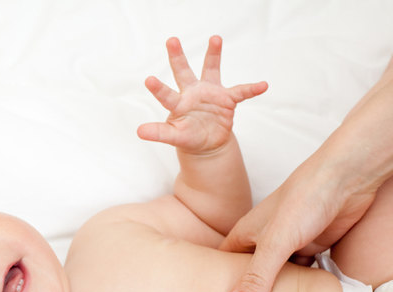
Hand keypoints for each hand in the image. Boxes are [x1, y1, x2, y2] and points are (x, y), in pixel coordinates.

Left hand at [137, 35, 266, 153]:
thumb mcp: (174, 136)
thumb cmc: (188, 137)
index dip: (158, 88)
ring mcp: (210, 93)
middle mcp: (192, 93)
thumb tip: (139, 131)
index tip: (148, 79)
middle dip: (177, 57)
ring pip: (211, 70)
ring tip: (215, 39)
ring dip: (213, 55)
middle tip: (170, 40)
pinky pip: (241, 92)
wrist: (207, 143)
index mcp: (178, 103)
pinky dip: (252, 89)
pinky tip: (262, 85)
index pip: (166, 95)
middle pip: (183, 72)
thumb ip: (159, 133)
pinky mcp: (227, 99)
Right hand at [219, 165, 375, 291]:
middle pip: (248, 274)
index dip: (214, 284)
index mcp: (244, 235)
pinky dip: (299, 289)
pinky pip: (300, 275)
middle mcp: (262, 242)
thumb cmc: (303, 200)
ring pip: (275, 278)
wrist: (346, 180)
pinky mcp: (310, 249)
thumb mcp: (275, 242)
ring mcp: (287, 246)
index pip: (221, 264)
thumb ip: (258, 277)